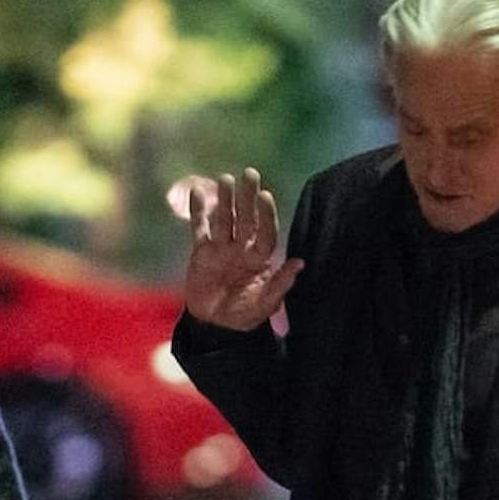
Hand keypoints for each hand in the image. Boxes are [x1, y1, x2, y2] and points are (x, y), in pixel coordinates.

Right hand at [183, 167, 302, 330]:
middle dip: (247, 197)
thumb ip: (280, 284)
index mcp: (260, 259)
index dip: (266, 215)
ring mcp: (222, 248)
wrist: (214, 325)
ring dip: (225, 200)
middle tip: (250, 173)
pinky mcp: (202, 252)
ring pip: (224, 219)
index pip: (265, 232)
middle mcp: (242, 248)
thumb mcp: (264, 304)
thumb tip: (300, 263)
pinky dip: (198, 212)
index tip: (265, 196)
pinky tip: (198, 192)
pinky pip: (200, 228)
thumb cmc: (243, 315)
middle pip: (246, 219)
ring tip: (226, 179)